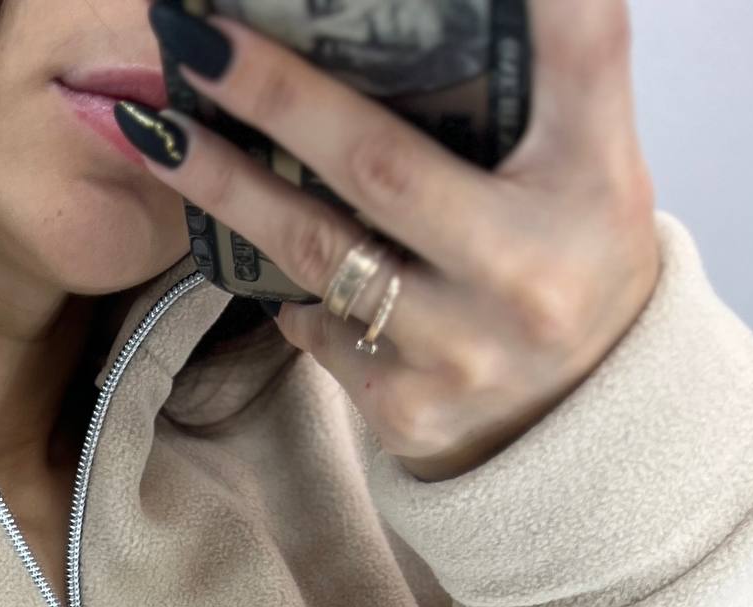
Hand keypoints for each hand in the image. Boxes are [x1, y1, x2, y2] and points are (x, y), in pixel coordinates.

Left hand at [126, 0, 661, 479]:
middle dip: (277, 95)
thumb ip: (544, 74)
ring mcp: (464, 347)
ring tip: (157, 133)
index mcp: (595, 174)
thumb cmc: (568, 254)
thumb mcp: (586, 158)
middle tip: (197, 39)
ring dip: (227, 185)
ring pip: (320, 250)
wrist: (579, 421)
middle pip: (380, 162)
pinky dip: (285, 280)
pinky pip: (318, 324)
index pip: (581, 48)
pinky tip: (249, 237)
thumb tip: (443, 6)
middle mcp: (531, 263)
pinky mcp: (409, 408)